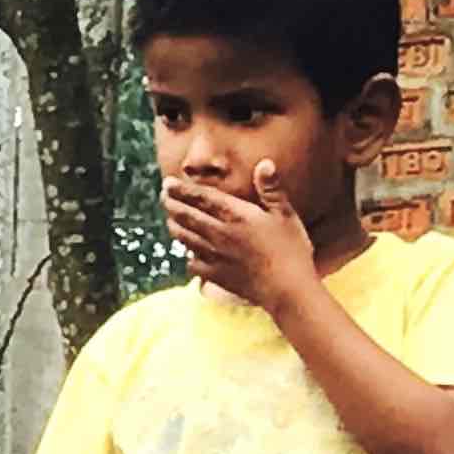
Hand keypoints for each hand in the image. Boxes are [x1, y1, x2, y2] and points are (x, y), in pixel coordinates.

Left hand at [162, 159, 321, 310]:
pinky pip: (192, 263)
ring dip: (174, 226)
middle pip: (186, 216)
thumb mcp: (285, 214)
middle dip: (172, 204)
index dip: (182, 190)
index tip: (168, 182)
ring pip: (185, 238)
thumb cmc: (290, 249)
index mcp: (235, 216)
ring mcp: (214, 256)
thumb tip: (265, 163)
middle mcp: (219, 234)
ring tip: (170, 218)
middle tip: (163, 196)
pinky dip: (187, 254)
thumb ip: (271, 189)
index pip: (201, 198)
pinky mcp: (215, 276)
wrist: (287, 290)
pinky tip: (188, 251)